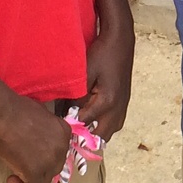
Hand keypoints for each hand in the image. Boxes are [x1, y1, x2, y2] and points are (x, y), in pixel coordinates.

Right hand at [0, 90, 73, 182]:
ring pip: (45, 179)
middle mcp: (62, 147)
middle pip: (54, 167)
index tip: (31, 154)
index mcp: (64, 132)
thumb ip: (46, 129)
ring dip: (32, 178)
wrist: (2, 112)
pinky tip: (11, 180)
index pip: (59, 152)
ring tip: (16, 171)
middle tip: (23, 163)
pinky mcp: (35, 171)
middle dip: (40, 167)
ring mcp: (50, 160)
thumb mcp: (41, 114)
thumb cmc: (15, 109)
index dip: (45, 156)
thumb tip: (39, 137)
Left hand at [74, 13, 134, 141]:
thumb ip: (77, 97)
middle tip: (68, 139)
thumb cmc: (101, 54)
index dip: (71, 130)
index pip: (85, 125)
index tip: (58, 133)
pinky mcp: (124, 104)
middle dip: (84, 140)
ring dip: (95, 136)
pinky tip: (91, 125)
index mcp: (107, 102)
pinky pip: (114, 125)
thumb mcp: (84, 73)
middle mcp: (117, 109)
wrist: (120, 42)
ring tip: (78, 134)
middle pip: (100, 137)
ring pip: (109, 133)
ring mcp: (123, 107)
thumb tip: (68, 115)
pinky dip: (102, 129)